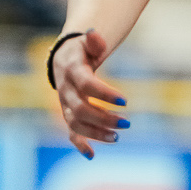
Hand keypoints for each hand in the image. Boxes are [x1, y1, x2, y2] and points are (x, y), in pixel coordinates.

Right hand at [50, 31, 127, 157]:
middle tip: (127, 123)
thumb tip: (95, 33)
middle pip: (80, 109)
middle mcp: (65, 90)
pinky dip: (79, 144)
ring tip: (116, 137)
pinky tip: (91, 155)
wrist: (63, 59)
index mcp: (71, 70)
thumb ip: (94, 41)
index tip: (126, 101)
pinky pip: (70, 132)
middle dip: (103, 118)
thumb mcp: (88, 42)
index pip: (87, 85)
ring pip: (75, 123)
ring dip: (95, 133)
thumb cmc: (82, 50)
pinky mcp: (68, 114)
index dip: (105, 94)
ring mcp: (65, 104)